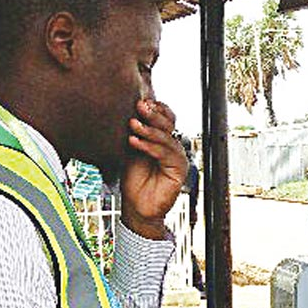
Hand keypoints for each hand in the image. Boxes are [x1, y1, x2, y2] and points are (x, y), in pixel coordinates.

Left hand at [122, 100, 187, 238]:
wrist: (137, 207)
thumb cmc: (133, 180)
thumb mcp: (131, 151)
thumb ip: (135, 133)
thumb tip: (129, 111)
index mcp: (164, 140)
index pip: (166, 118)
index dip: (157, 108)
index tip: (141, 100)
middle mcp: (173, 147)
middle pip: (169, 124)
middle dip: (153, 114)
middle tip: (139, 106)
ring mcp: (177, 158)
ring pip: (166, 138)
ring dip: (149, 130)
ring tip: (132, 124)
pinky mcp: (179, 171)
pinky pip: (165, 154)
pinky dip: (149, 147)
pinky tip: (134, 141)